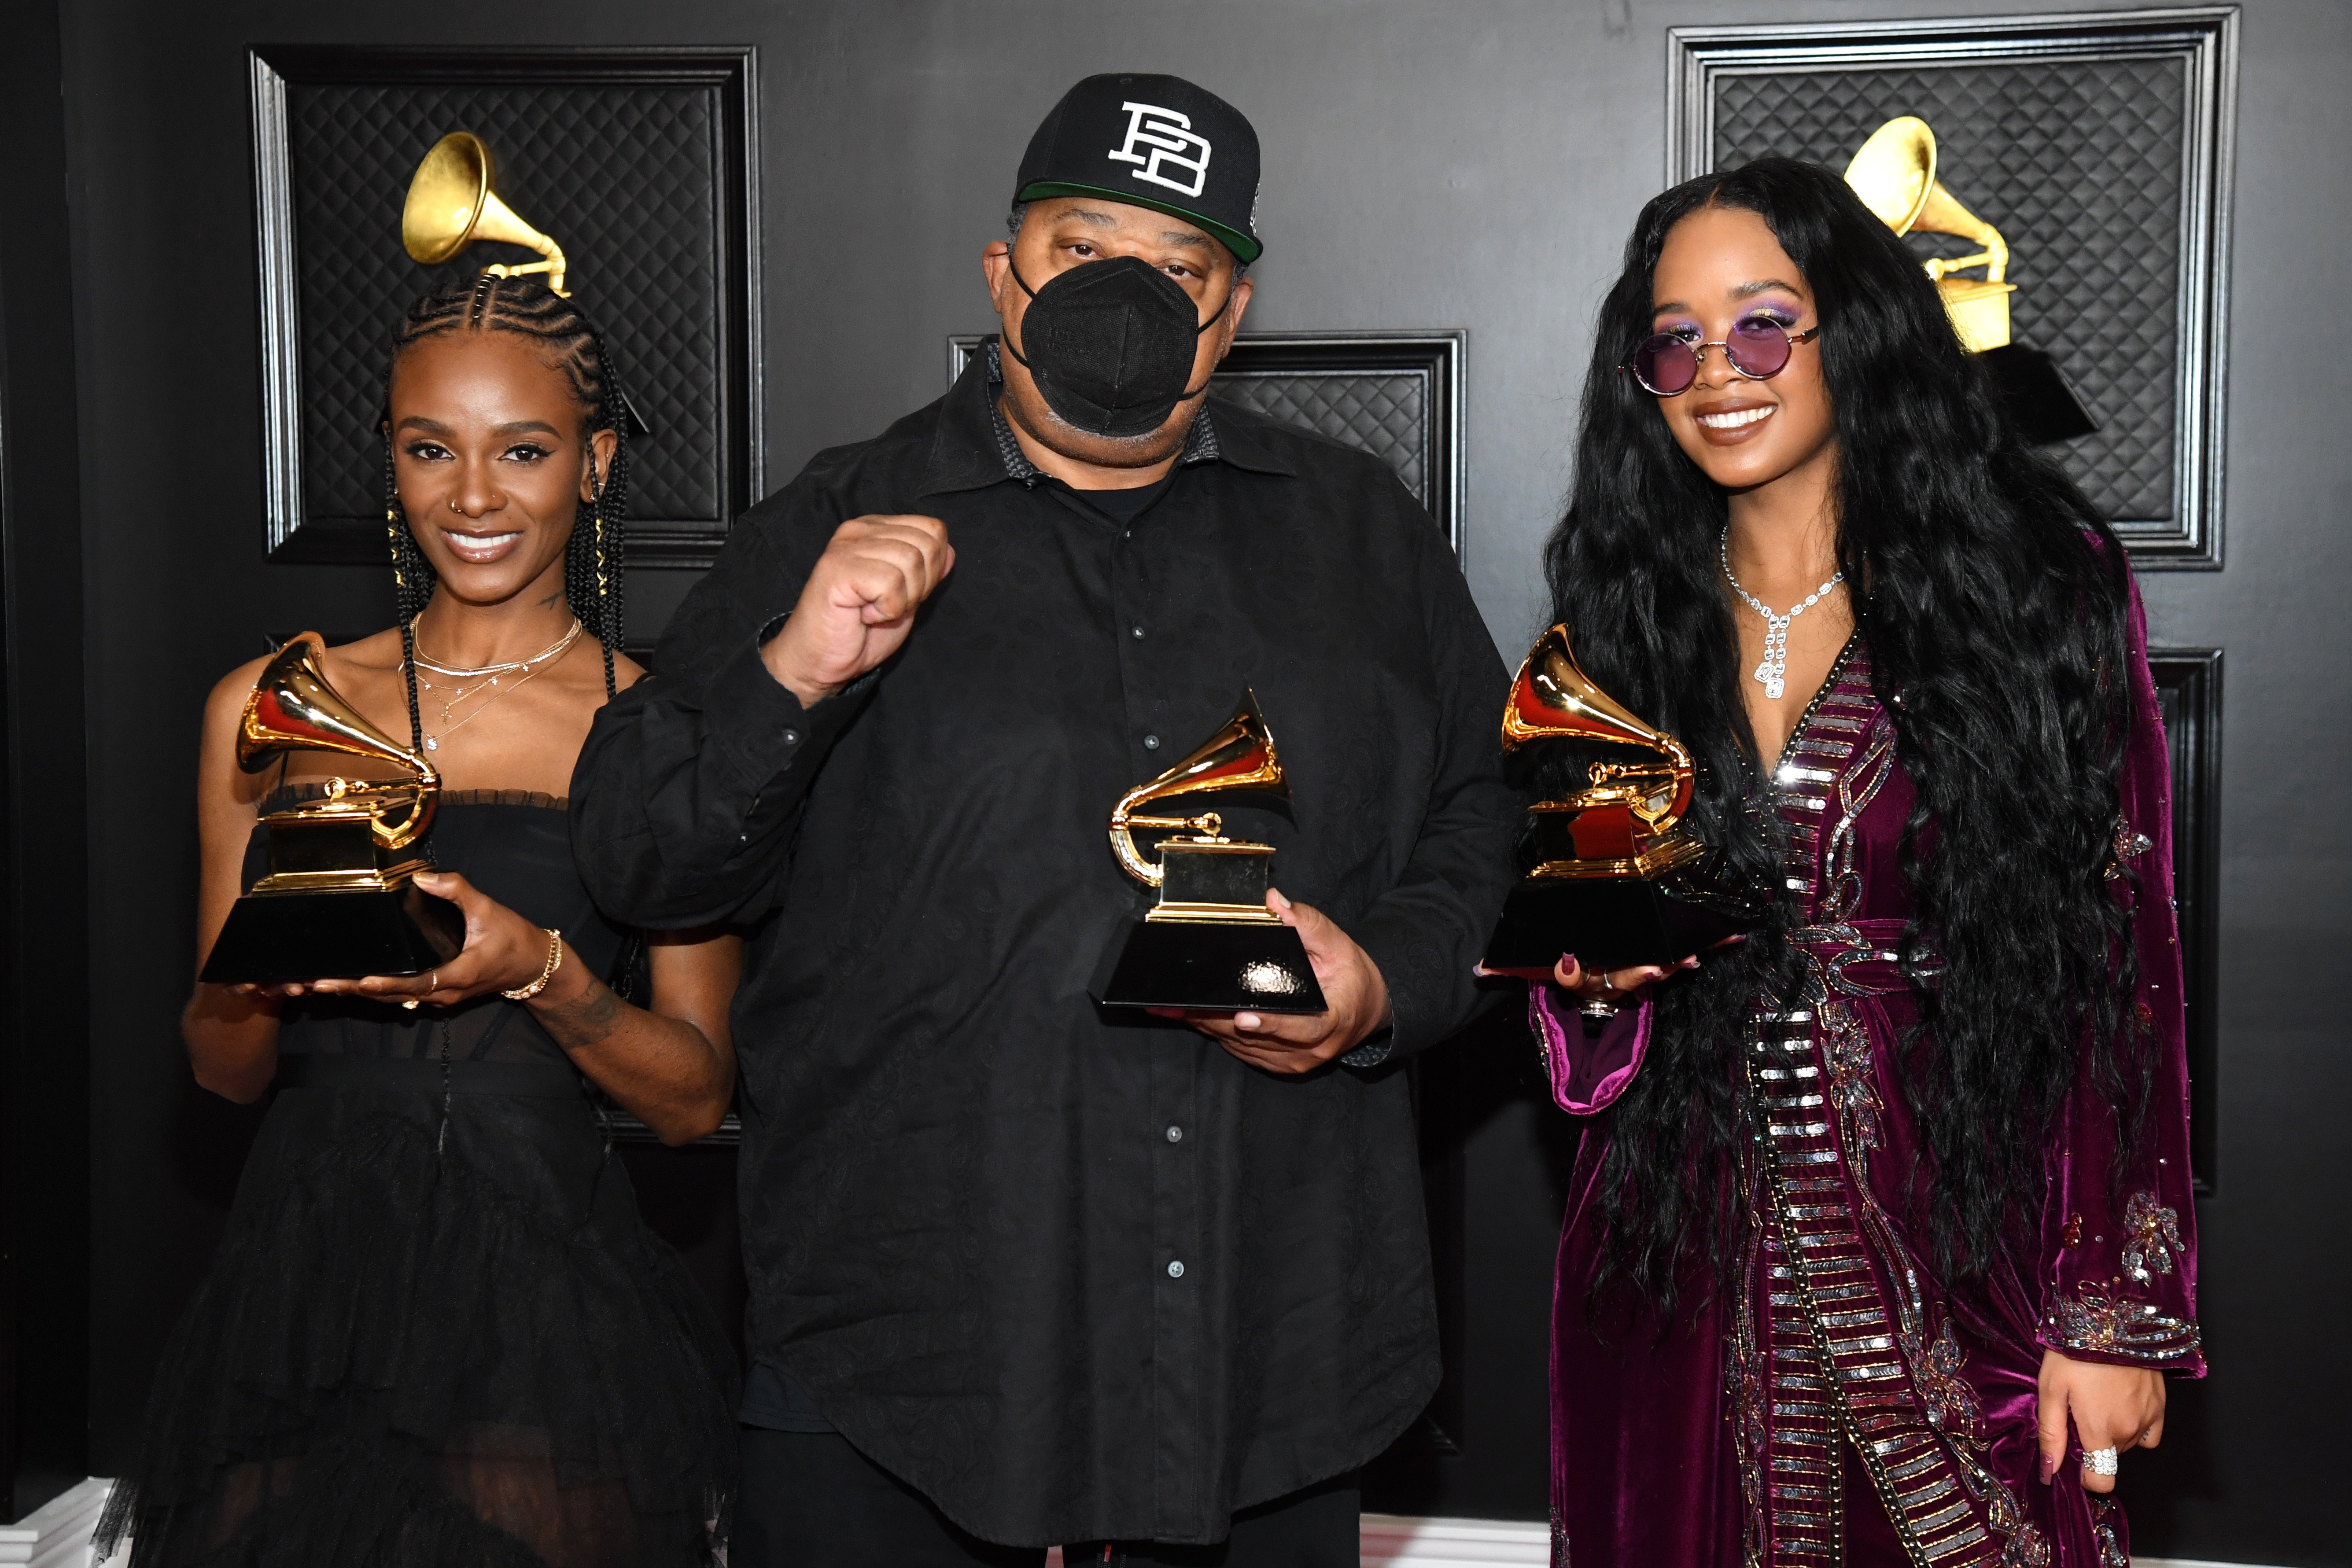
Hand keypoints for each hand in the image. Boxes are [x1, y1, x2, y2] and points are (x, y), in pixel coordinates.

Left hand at [310, 871, 570, 1010]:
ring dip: (358, 994)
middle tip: (316, 985)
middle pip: (394, 997)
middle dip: (354, 991)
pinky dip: (375, 992)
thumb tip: (423, 878)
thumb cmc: (514, 938)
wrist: (535, 965)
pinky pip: (402, 996)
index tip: (362, 980)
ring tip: (323, 986)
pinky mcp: (438, 993)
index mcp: (458, 974)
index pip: (418, 983)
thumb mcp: (489, 909)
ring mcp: (441, 997)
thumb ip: (458, 890)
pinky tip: (352, 985)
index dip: (389, 983)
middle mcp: (444, 993)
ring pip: (394, 1000)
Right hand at [761, 514, 955, 705]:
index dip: (933, 568)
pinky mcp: (837, 568)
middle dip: (920, 586)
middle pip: (927, 545)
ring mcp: (846, 546)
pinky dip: (887, 609)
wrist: (819, 661)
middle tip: (888, 604)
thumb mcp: (906, 597)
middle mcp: (859, 530)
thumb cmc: (860, 632)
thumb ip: (927, 572)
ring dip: (902, 599)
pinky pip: (890, 582)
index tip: (904, 592)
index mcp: (877, 529)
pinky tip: (864, 615)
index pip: (933, 529)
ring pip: (911, 561)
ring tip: (874, 610)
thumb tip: (950, 552)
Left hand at [1148, 890, 1390, 1074]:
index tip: (1242, 1016)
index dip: (1270, 1025)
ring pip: (1240, 1046)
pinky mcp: (1275, 1063)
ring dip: (1207, 1025)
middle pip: (1256, 1038)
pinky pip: (1239, 1050)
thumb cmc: (1352, 977)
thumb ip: (1306, 923)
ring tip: (1173, 1007)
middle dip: (1216, 1019)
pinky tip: (1190, 1016)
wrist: (1366, 1010)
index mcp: (1331, 1022)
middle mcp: (1310, 1050)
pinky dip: (1215, 1032)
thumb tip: (1273, 902)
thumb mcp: (1338, 944)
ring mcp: (1291, 1062)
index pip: (1300, 1029)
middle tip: (1181, 1002)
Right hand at [1474, 950, 1697, 999]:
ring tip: (1693, 957)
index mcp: (1585, 978)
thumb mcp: (1534, 968)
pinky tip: (1731, 935)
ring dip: (1678, 961)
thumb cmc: (1563, 966)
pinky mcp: (1657, 958)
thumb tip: (1478, 967)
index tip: (1591, 964)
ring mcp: (1638, 971)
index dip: (1582, 972)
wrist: (1590, 975)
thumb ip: (1507, 966)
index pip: (1578, 978)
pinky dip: (1706, 945)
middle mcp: (1613, 978)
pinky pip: (1680, 951)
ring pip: (1659, 967)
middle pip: (1627, 977)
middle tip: (1657, 968)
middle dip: (1643, 972)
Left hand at [2037, 1349, 2164, 1492]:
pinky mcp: (2160, 1404)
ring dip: (2112, 1433)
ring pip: (2128, 1443)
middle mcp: (2128, 1431)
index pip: (2101, 1480)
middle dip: (2093, 1444)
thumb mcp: (2050, 1391)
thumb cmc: (2074, 1353)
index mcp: (2100, 1431)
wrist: (2110, 1319)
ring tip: (2097, 1399)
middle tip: (2078, 1411)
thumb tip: (2050, 1471)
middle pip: (2109, 1456)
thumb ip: (2052, 1435)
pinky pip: (2150, 1432)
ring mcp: (2148, 1418)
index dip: (2086, 1477)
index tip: (2075, 1461)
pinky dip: (2136, 1426)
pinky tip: (2121, 1405)